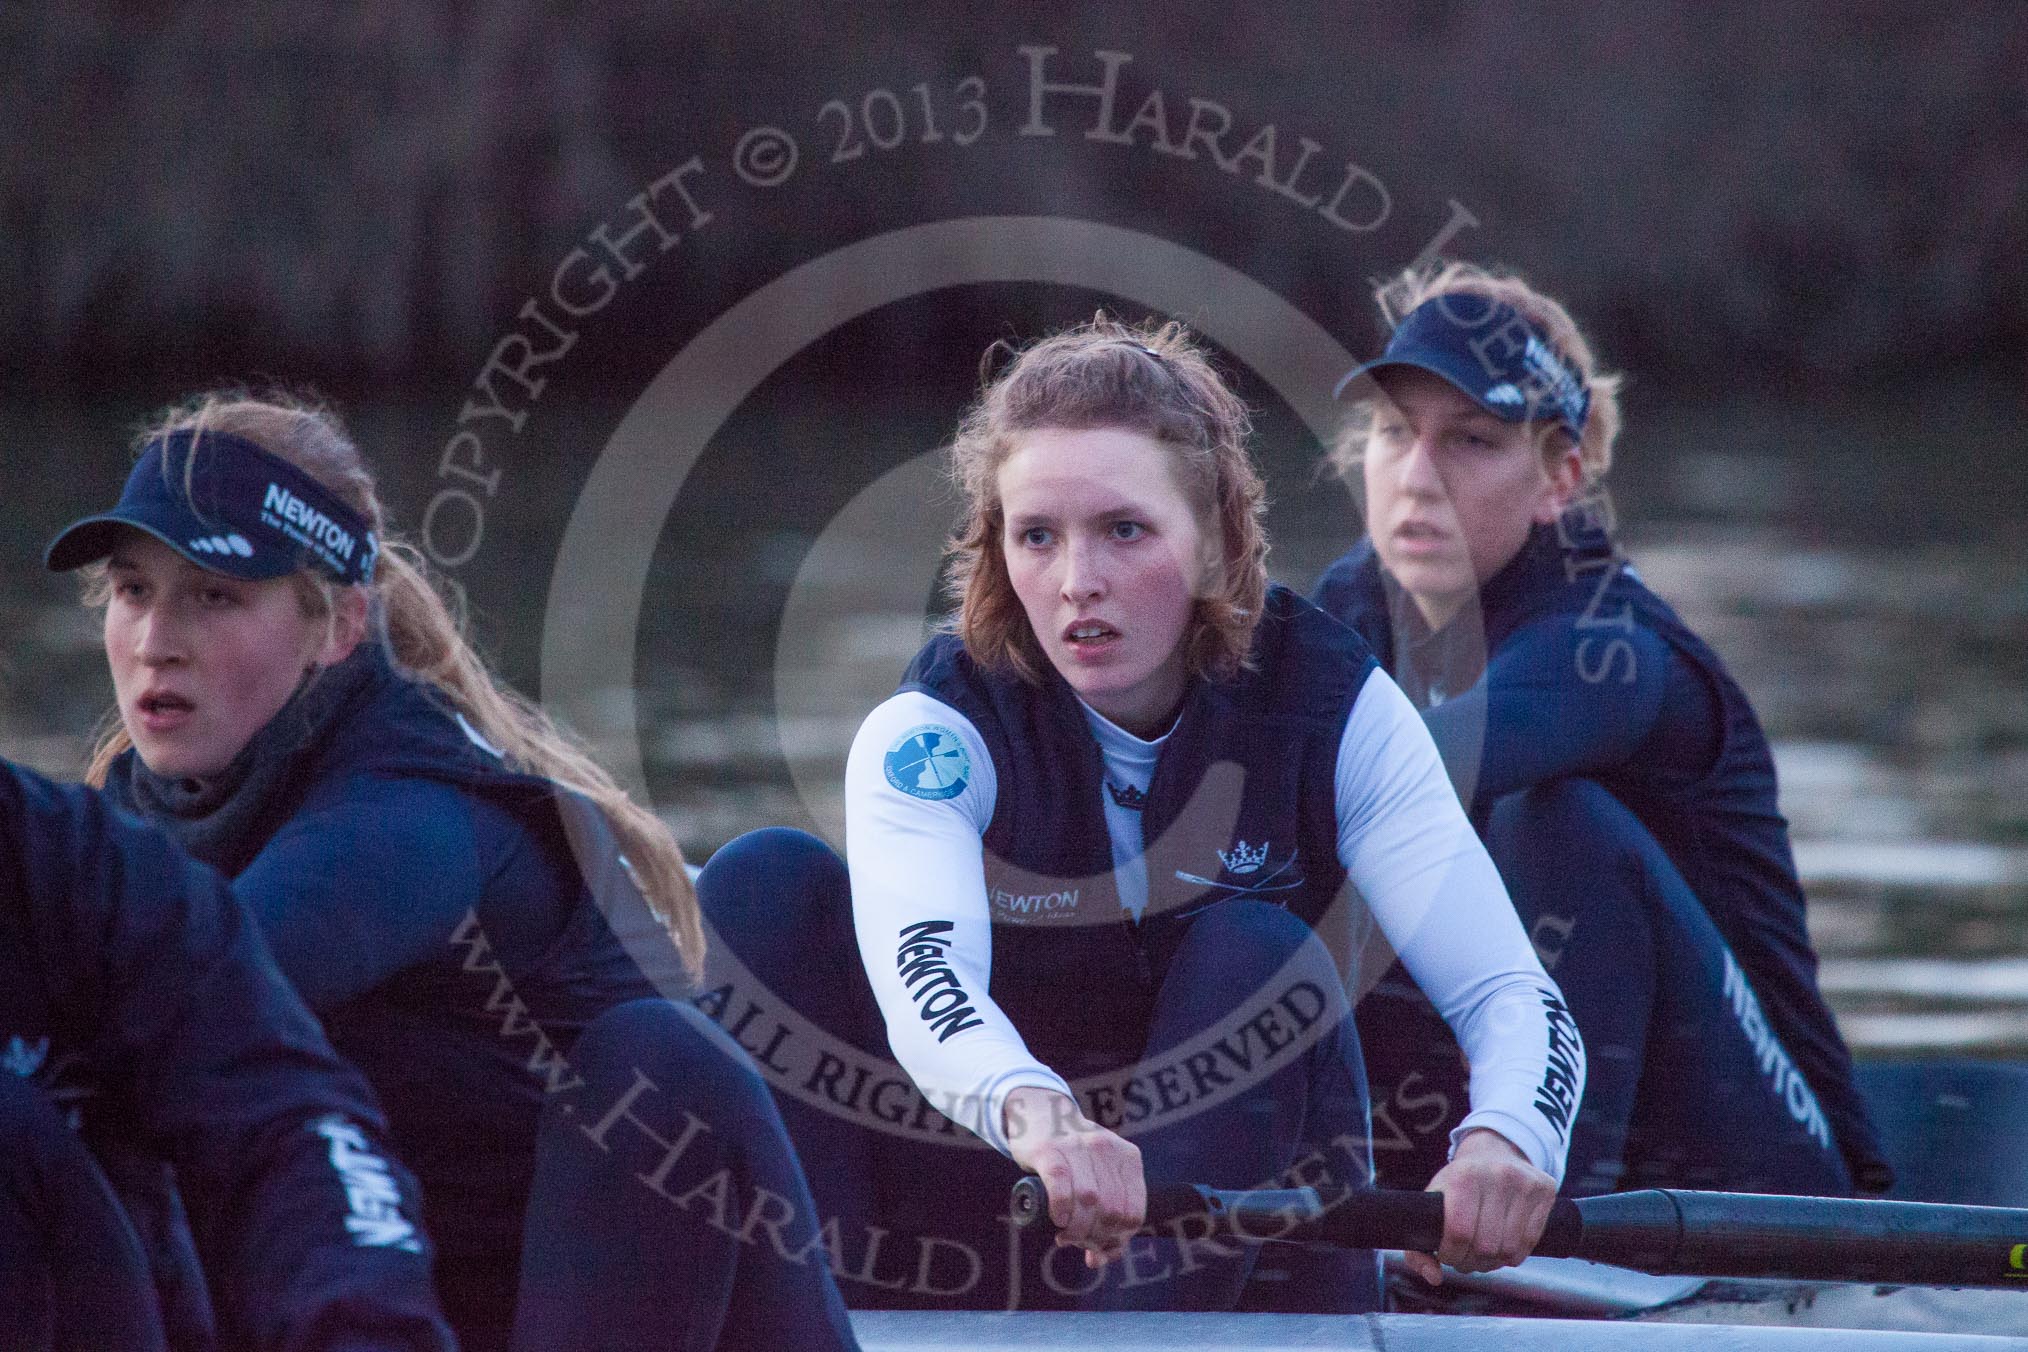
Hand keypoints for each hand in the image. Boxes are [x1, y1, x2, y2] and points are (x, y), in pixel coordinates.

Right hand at [1003, 1086, 1144, 1268]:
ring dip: (1076, 1230)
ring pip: (1088, 1201)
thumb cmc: (1072, 1156)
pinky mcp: (1048, 1149)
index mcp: (1127, 1157)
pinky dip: (1061, 1209)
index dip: (1118, 1239)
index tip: (1100, 1246)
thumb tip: (1102, 1259)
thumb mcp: (1099, 1175)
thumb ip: (1106, 1213)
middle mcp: (1106, 1148)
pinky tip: (1057, 1219)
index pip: (1133, 1212)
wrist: (1039, 1114)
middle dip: (1095, 1237)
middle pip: (1111, 1211)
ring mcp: (1077, 1145)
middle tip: (1078, 1242)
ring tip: (1065, 1236)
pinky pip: (1061, 1185)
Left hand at [1402, 1127, 1556, 1286]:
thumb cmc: (1459, 1184)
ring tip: (1482, 1254)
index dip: (1451, 1254)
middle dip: (1471, 1262)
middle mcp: (1498, 1175)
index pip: (1459, 1232)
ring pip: (1509, 1249)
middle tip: (1465, 1257)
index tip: (1447, 1255)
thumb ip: (1418, 1247)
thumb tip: (1434, 1277)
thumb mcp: (1433, 1203)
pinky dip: (1513, 1256)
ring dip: (1493, 1263)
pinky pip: (1529, 1243)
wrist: (1494, 1152)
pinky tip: (1502, 1247)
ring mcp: (1525, 1182)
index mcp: (1464, 1175)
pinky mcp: (1545, 1190)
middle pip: (1486, 1246)